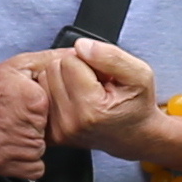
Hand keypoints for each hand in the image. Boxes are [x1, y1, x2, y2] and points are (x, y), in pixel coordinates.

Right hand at [0, 62, 51, 175]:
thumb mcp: (20, 64)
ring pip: (41, 151)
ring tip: (9, 129)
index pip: (57, 111)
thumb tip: (79, 54)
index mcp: (35, 101)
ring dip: (29, 144)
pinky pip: (34, 169)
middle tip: (13, 116)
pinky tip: (9, 145)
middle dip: (35, 126)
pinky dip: (25, 162)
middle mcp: (27, 126)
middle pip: (48, 132)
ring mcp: (15, 148)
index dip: (41, 109)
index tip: (24, 103)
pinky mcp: (6, 165)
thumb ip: (52, 60)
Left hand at [45, 37, 181, 163]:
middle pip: (53, 69)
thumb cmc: (137, 104)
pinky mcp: (52, 133)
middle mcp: (71, 122)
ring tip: (86, 91)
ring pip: (44, 80)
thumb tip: (81, 46)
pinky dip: (54, 92)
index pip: (70, 60)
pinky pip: (41, 97)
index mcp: (92, 109)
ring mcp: (59, 130)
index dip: (89, 61)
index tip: (103, 75)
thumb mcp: (140, 74)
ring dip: (62, 80)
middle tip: (94, 82)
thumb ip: (111, 56)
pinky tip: (73, 99)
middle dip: (73, 68)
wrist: (134, 135)